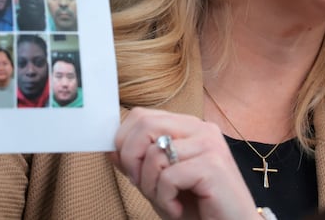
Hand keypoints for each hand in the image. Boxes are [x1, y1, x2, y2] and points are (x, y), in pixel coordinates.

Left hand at [112, 107, 258, 219]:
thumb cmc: (198, 208)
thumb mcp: (159, 184)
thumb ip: (138, 164)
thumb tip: (111, 149)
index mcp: (188, 127)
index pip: (141, 115)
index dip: (124, 142)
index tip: (130, 171)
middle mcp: (201, 128)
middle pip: (145, 125)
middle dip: (132, 160)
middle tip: (141, 186)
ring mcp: (209, 144)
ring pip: (154, 153)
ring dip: (151, 187)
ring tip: (168, 202)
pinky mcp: (213, 164)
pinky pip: (169, 176)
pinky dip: (166, 199)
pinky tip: (178, 209)